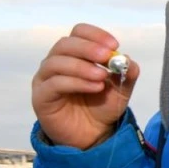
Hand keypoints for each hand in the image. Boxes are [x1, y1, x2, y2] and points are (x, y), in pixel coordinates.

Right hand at [31, 24, 139, 149]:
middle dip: (87, 48)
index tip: (114, 45)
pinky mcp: (41, 97)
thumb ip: (126, 73)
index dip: (95, 35)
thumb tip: (127, 59)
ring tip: (102, 77)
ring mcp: (45, 79)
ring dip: (82, 66)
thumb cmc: (102, 106)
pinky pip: (54, 84)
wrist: (92, 134)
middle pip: (65, 44)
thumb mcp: (121, 88)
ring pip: (56, 62)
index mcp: (75, 54)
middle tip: (107, 56)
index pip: (78, 33)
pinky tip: (94, 87)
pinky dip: (76, 82)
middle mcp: (56, 62)